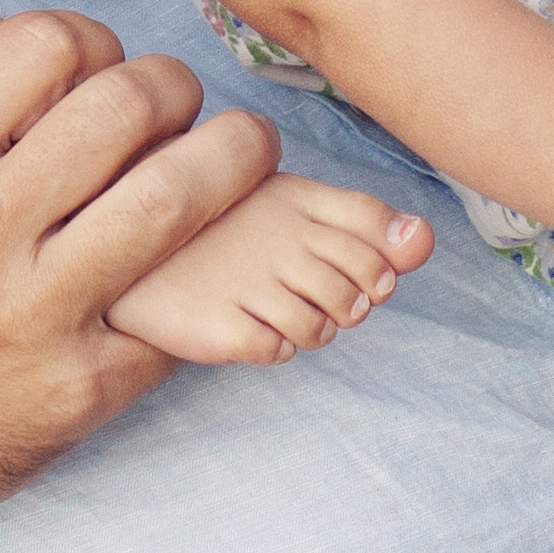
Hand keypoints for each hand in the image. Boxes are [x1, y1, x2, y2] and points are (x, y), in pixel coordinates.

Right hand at [0, 14, 270, 540]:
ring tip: (247, 148)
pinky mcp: (80, 387)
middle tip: (182, 100)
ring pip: (173, 197)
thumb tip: (53, 64)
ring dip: (234, 157)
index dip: (94, 38)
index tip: (107, 63)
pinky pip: (177, 308)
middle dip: (174, 85)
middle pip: (124, 105)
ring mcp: (33, 314)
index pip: (44, 44)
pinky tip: (210, 257)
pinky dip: (207, 274)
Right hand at [106, 167, 430, 363]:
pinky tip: (250, 326)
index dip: (379, 266)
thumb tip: (426, 240)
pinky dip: (274, 346)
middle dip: (350, 306)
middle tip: (309, 296)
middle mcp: (276, 238)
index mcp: (297, 201)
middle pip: (358, 290)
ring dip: (312, 330)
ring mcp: (245, 283)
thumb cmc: (226, 229)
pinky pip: (277, 351)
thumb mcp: (294, 210)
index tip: (362, 278)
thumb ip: (364, 224)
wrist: (127, 249)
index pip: (373, 235)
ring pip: (322, 328)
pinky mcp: (217, 328)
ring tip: (274, 311)